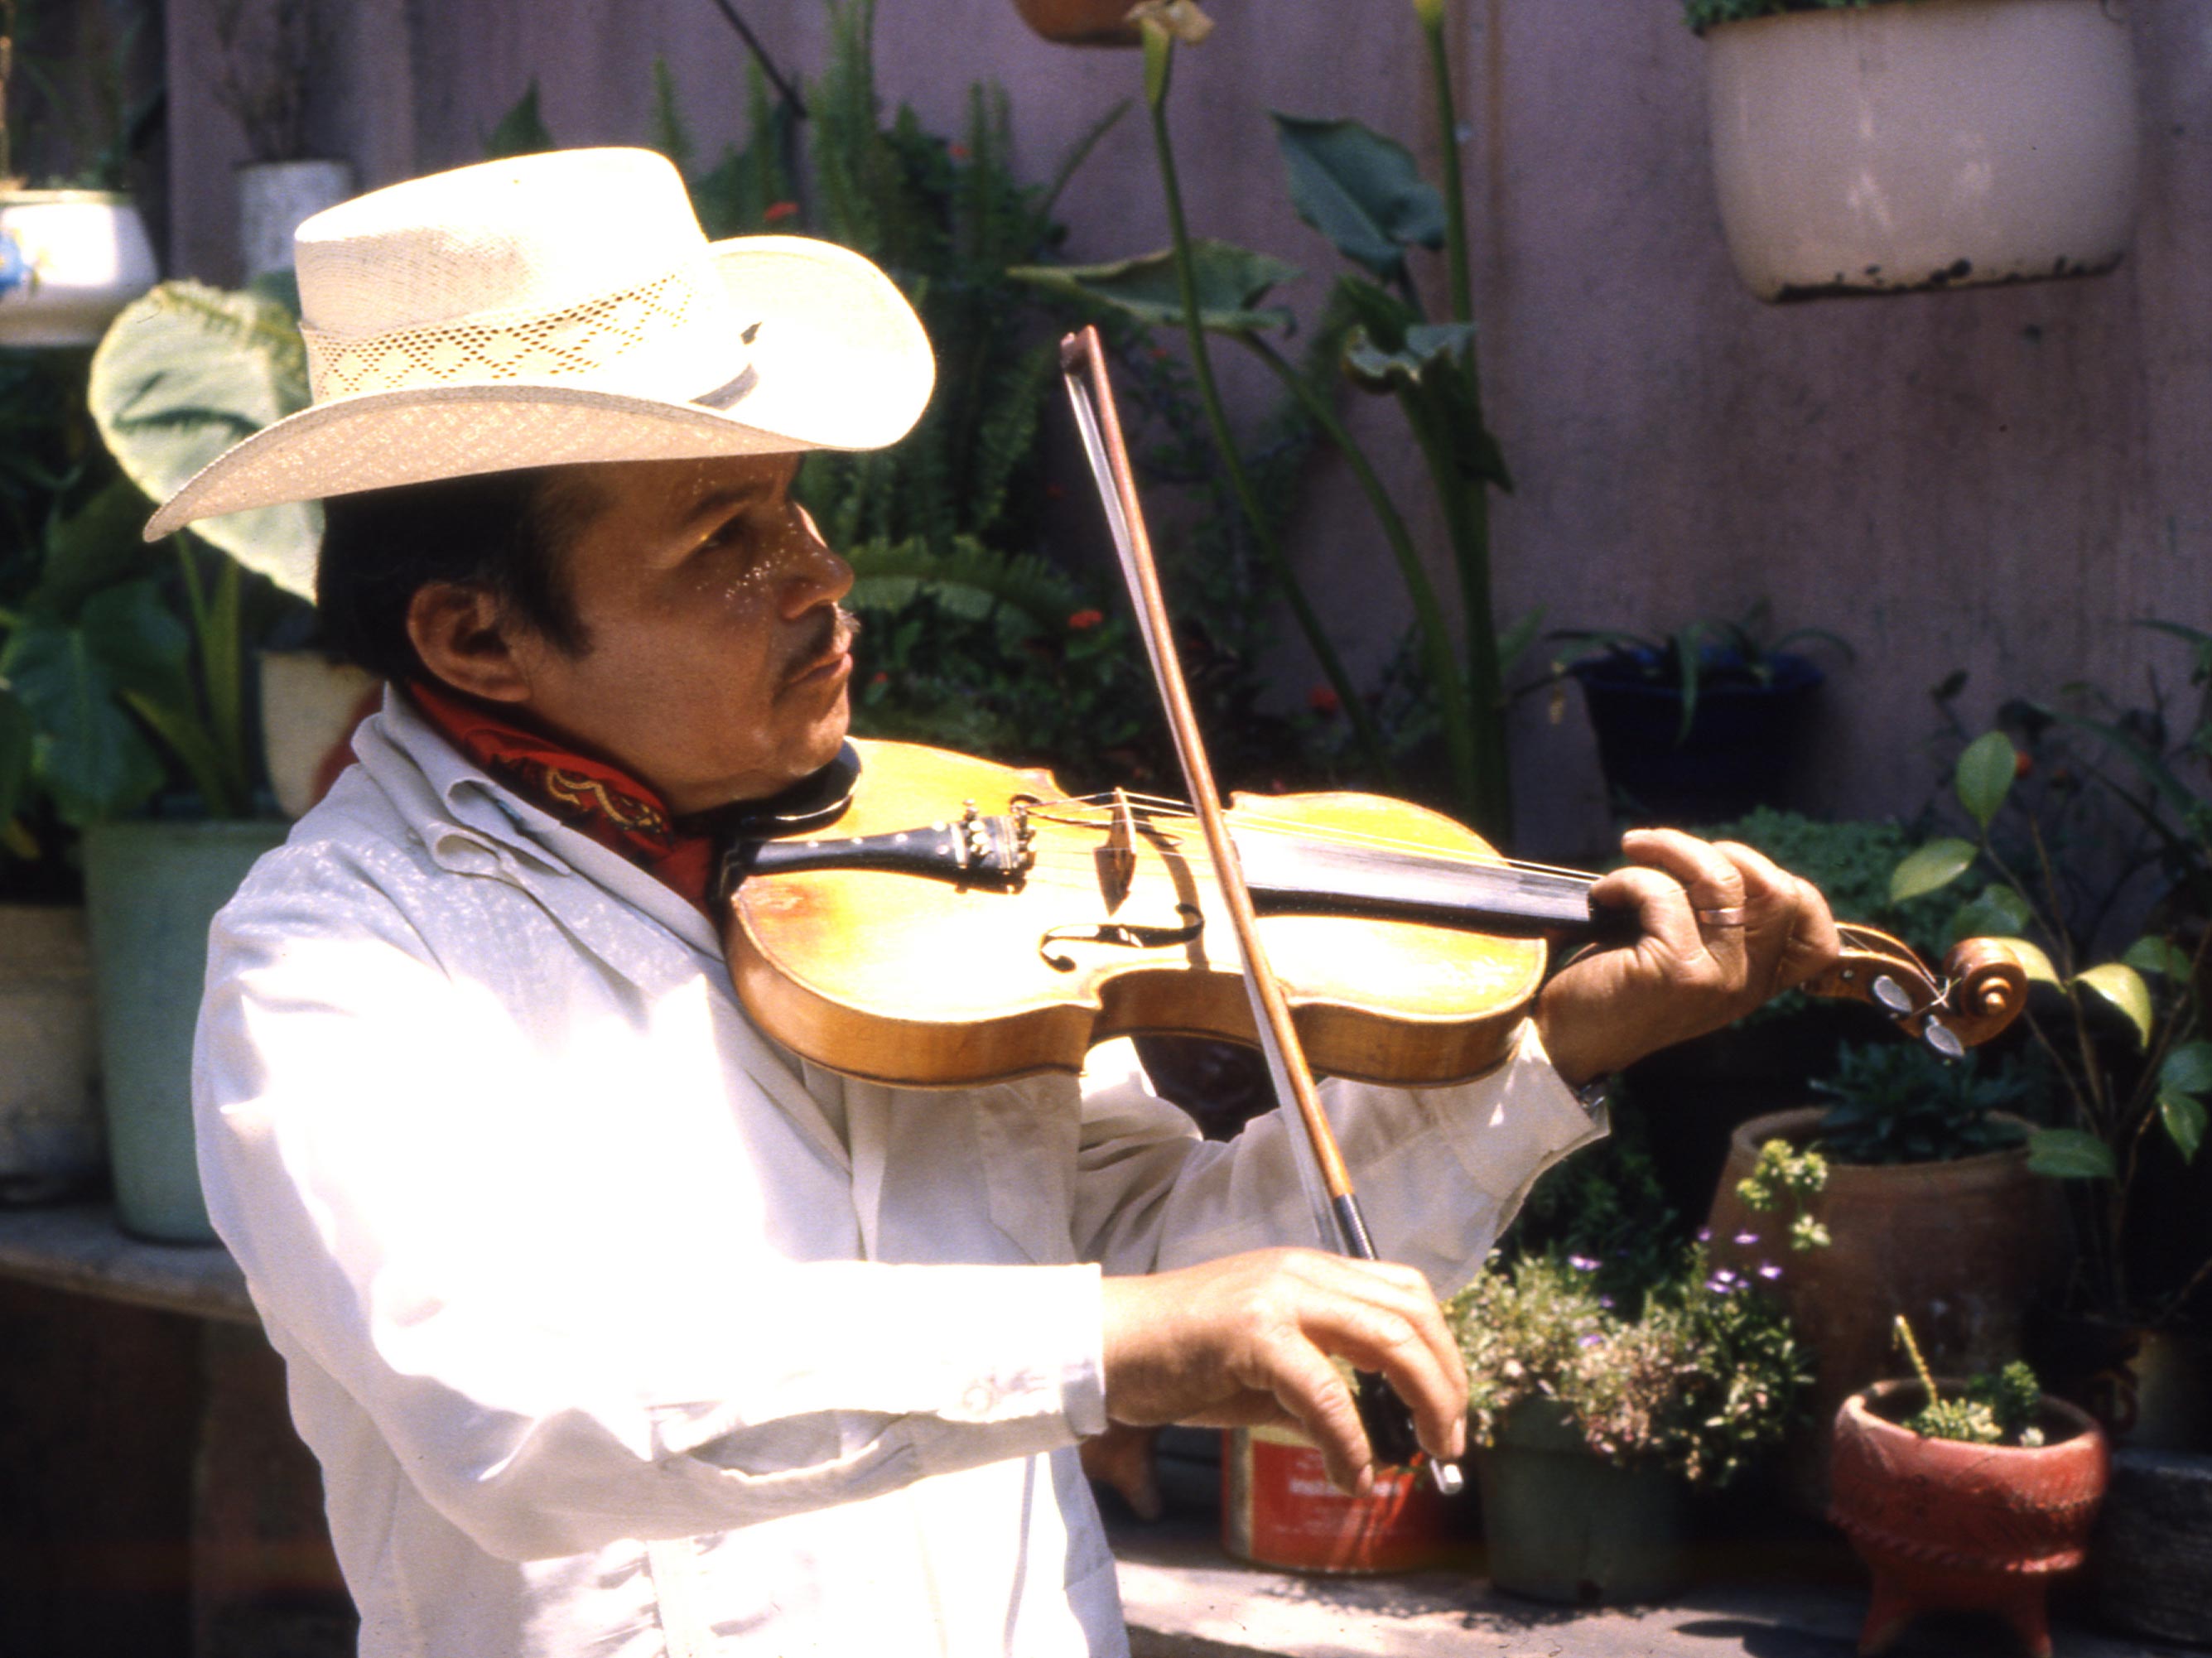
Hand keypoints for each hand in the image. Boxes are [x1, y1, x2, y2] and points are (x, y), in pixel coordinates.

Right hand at [1099, 1248, 1466, 1495]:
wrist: (1102, 1346)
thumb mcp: (1262, 1372)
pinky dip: (1350, 1440)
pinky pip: (1326, 1390)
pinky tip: (1349, 1472)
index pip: (1406, 1293)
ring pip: (1388, 1339)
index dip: (1442, 1351)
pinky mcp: (1252, 1331)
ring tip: (1423, 1452)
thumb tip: (1372, 1442)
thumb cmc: (1176, 1361)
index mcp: (1309, 1271)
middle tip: (1450, 1441)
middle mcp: (1302, 1270)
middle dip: (1448, 1380)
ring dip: (1423, 1401)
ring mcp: (1278, 1294)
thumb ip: (1317, 1392)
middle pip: (1413, 1312)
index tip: (1448, 1409)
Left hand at [1534, 828, 1840, 1084]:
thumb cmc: (1616, 986)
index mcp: (1756, 982)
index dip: (1784, 884)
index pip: (1817, 934)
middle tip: (1666, 848)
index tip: (1724, 865)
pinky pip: (1664, 893)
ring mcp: (1718, 979)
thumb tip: (1711, 854)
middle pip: (1779, 891)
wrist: (1566, 1041)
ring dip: (1671, 848)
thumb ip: (1713, 921)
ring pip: (1722, 880)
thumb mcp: (1682, 954)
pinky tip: (1603, 895)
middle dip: (1721, 850)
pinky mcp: (1677, 972)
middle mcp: (1748, 984)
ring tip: (1633, 848)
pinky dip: (1628, 878)